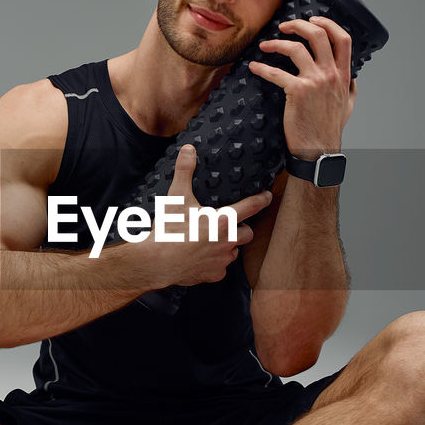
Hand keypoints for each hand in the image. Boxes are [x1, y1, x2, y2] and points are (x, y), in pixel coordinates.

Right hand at [142, 144, 271, 287]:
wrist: (157, 262)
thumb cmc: (168, 229)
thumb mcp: (176, 196)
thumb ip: (185, 171)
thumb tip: (189, 149)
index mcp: (223, 220)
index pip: (251, 207)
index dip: (262, 199)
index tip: (267, 196)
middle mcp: (228, 241)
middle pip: (248, 233)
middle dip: (243, 228)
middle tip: (231, 224)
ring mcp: (222, 260)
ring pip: (235, 251)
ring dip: (229, 245)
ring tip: (214, 240)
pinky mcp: (214, 274)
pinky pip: (222, 268)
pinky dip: (216, 263)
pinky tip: (203, 257)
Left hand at [247, 16, 356, 157]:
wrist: (318, 149)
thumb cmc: (330, 129)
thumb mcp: (348, 105)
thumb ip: (350, 87)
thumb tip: (351, 77)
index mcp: (343, 75)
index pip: (343, 39)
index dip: (328, 23)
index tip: (313, 19)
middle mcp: (331, 74)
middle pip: (318, 35)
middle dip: (299, 24)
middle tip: (284, 26)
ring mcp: (315, 82)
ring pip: (296, 48)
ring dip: (277, 42)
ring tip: (265, 45)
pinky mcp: (297, 92)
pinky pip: (276, 73)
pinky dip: (262, 68)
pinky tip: (254, 67)